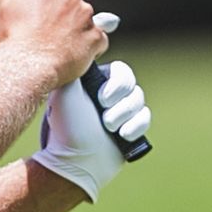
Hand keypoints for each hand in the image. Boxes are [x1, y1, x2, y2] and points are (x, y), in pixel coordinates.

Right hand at [0, 0, 108, 89]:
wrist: (27, 68)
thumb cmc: (14, 35)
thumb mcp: (4, 1)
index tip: (37, 1)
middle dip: (59, 8)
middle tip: (42, 27)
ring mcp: (87, 15)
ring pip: (82, 17)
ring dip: (72, 27)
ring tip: (53, 44)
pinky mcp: (96, 37)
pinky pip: (96, 38)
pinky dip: (86, 45)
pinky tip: (69, 53)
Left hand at [29, 59, 149, 201]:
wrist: (74, 162)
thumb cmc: (67, 127)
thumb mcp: (66, 89)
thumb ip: (78, 65)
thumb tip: (88, 49)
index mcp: (94, 84)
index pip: (120, 70)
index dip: (117, 83)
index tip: (101, 99)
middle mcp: (108, 96)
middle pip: (132, 85)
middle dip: (121, 103)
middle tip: (104, 117)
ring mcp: (120, 113)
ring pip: (139, 101)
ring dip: (125, 115)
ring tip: (109, 128)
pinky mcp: (131, 130)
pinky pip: (145, 118)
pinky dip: (136, 126)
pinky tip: (123, 135)